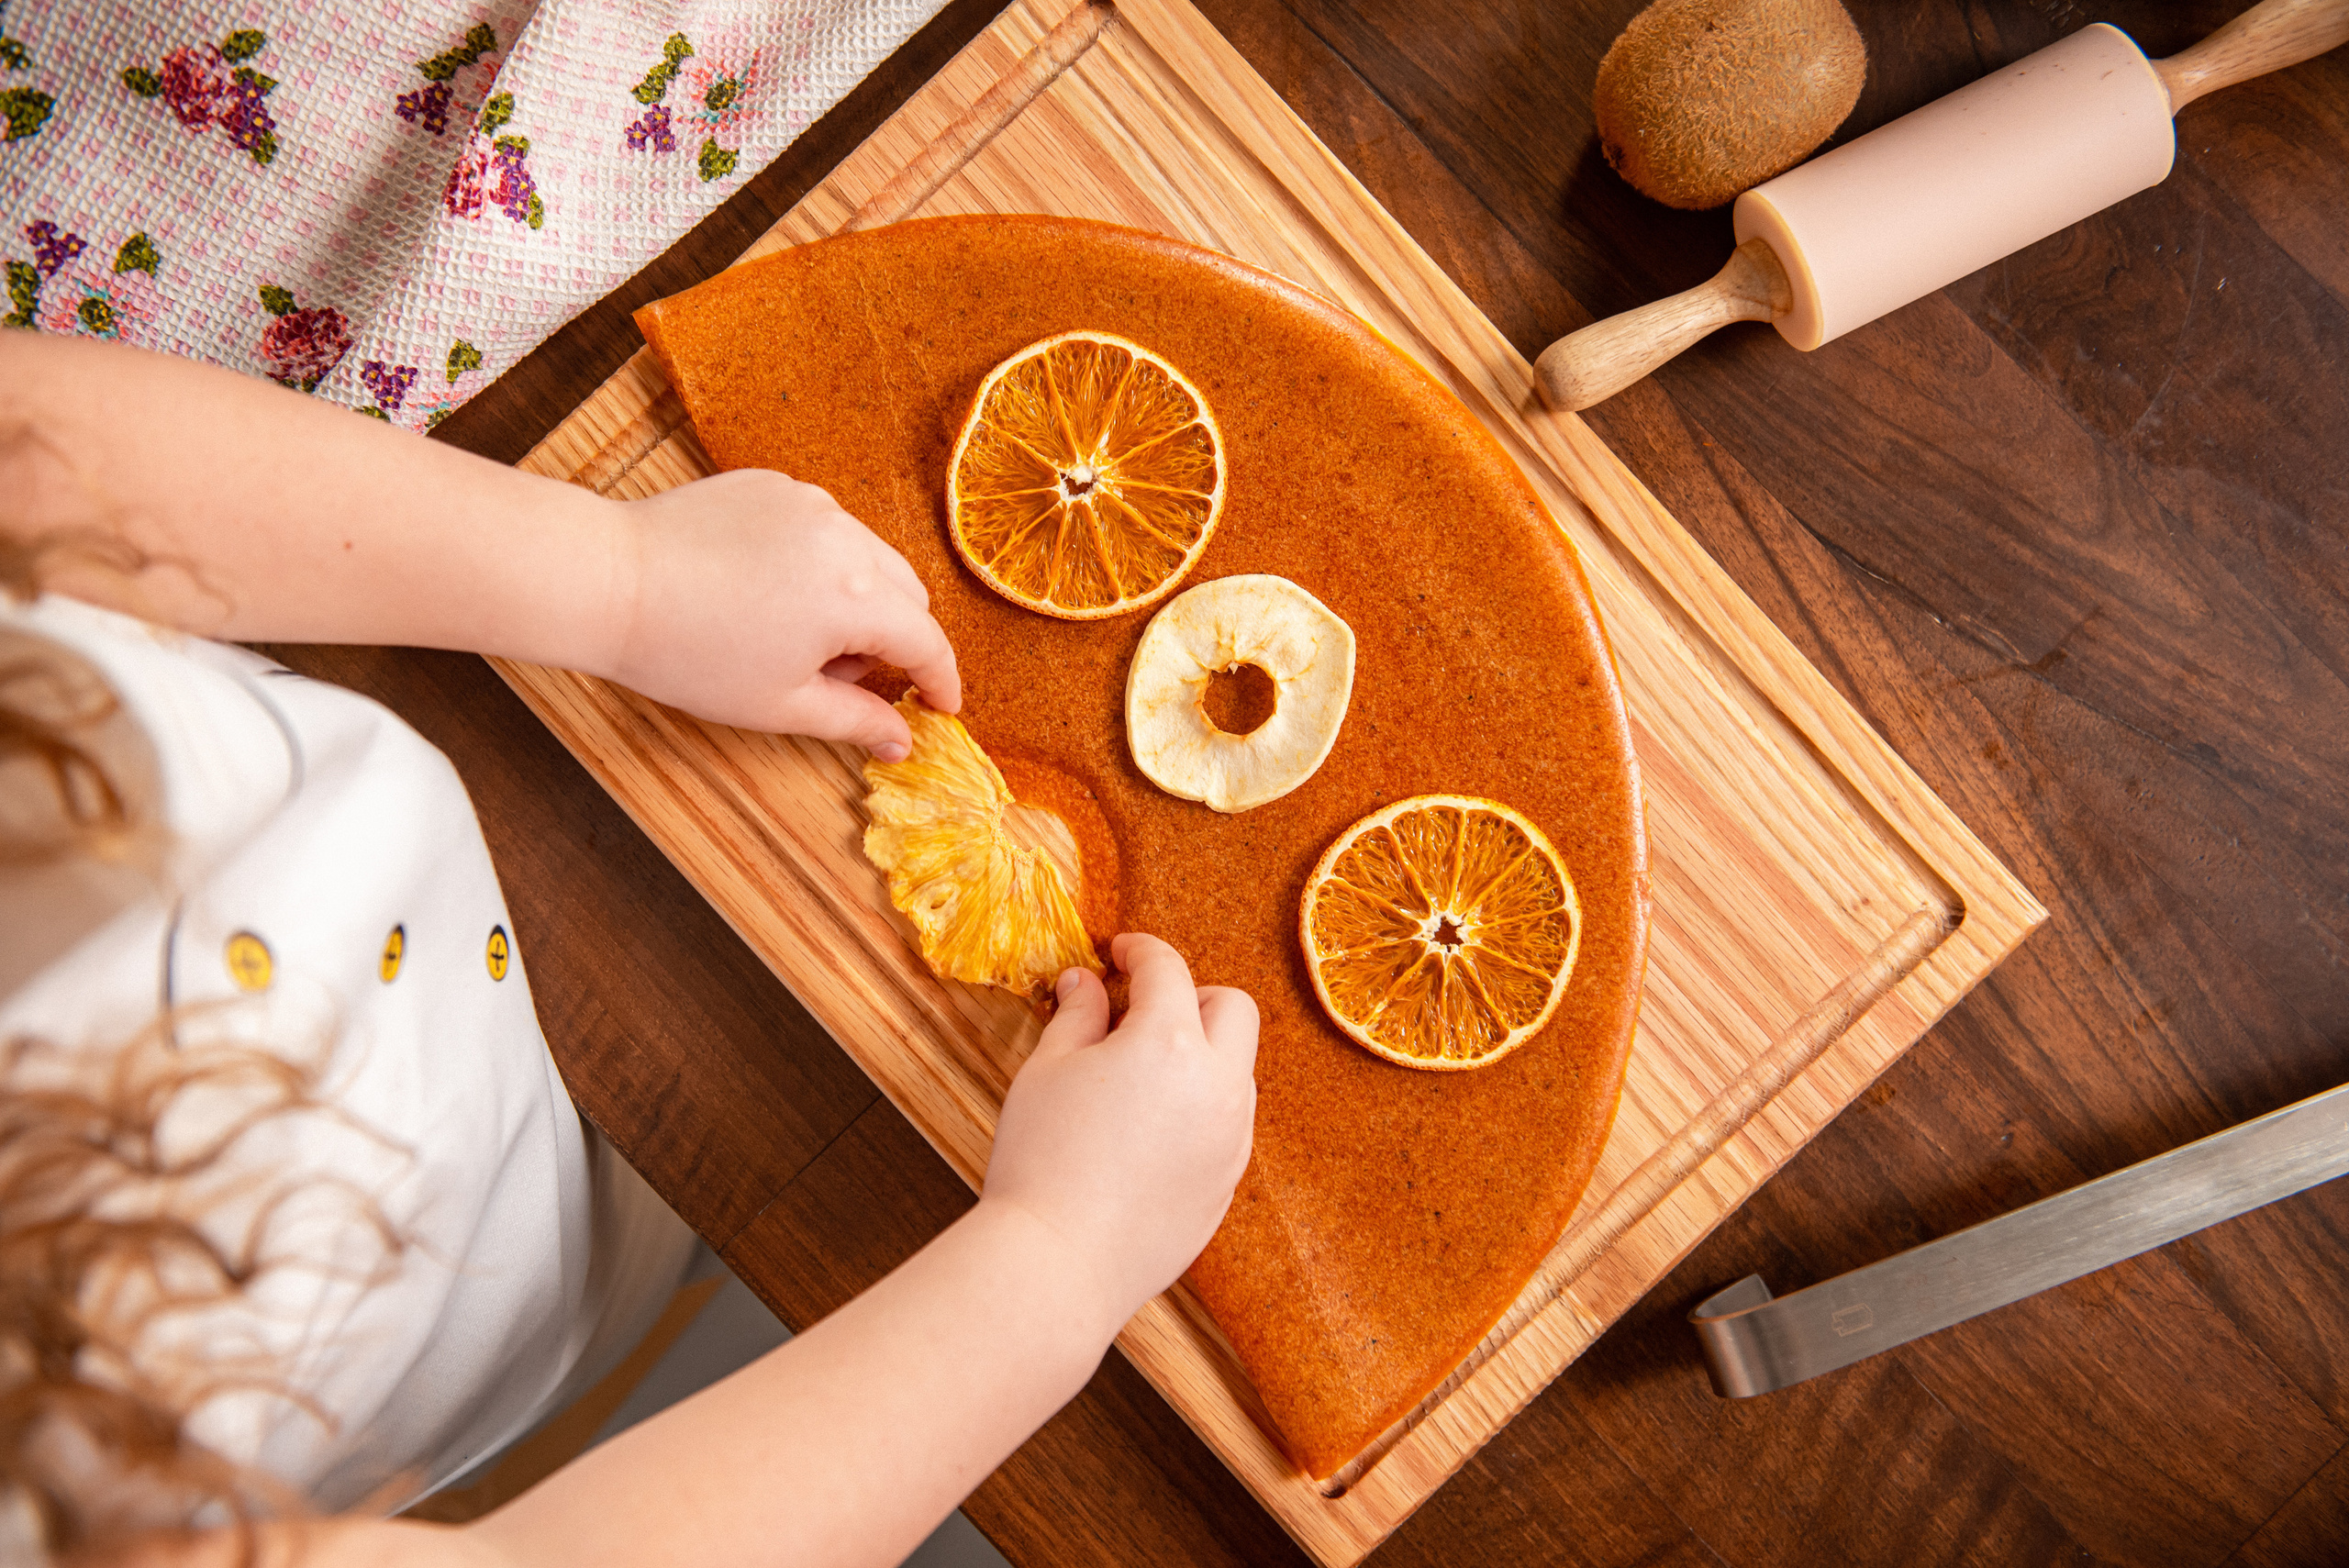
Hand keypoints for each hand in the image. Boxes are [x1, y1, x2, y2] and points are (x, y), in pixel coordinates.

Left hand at [603, 470, 959, 757]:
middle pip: (905, 594)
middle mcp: (845, 537)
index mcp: (856, 596)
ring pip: (867, 556)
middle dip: (892, 640)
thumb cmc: (688, 652)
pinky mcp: (773, 485)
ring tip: (794, 636)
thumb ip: (854, 719)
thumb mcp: (779, 703)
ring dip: (857, 600)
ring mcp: (809, 503)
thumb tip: (902, 741)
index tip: (942, 707)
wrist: (609, 581)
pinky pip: (823, 528)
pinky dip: (818, 563)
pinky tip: (766, 593)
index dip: (940, 681)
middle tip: (841, 678)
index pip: (926, 641)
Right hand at [980, 933, 1258, 1332]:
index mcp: (1170, 1042)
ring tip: (1138, 1076)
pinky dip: (1201, 1106)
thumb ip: (1077, 1015)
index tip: (1117, 951)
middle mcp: (1218, 1084)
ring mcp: (1231, 1138)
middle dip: (1190, 995)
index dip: (1139, 950)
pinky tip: (1149, 1129)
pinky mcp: (1228, 1183)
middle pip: (1232, 1007)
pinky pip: (1228, 1123)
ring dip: (1201, 1053)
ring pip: (1237, 1069)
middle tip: (1138, 1012)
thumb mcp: (1047, 1069)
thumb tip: (1086, 982)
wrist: (1059, 1264)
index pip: (1167, 968)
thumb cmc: (1041, 1158)